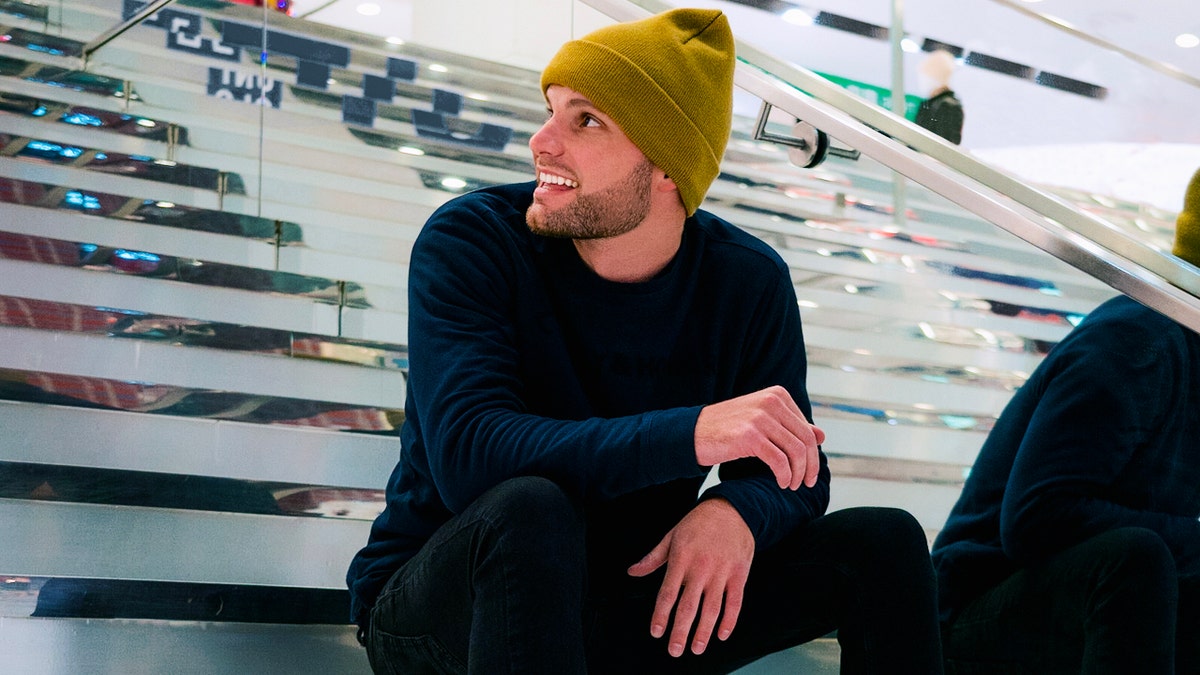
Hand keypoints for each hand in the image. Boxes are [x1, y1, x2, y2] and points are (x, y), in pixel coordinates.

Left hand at [627, 498, 753, 656]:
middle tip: (675, 650)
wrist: (732, 509)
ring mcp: (722, 572)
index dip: (661, 615)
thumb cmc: (698, 523)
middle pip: (689, 606)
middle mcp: (701, 568)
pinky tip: (721, 634)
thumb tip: (632, 571)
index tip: (656, 632)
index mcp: (681, 559)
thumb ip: (652, 558)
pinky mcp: (739, 574)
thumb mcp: (671, 536)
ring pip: (712, 608)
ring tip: (697, 648)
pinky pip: (735, 602)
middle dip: (680, 631)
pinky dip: (729, 621)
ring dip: (704, 632)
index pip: (667, 593)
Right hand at [694, 385, 824, 489]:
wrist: (693, 432)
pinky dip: (785, 475)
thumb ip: (791, 425)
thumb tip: (821, 435)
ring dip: (798, 473)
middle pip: (806, 440)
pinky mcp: (750, 436)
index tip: (808, 470)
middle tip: (807, 483)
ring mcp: (760, 418)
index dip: (813, 453)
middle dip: (810, 466)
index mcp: (777, 395)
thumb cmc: (729, 428)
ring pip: (796, 451)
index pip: (807, 428)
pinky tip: (781, 483)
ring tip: (792, 485)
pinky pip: (779, 460)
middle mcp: (771, 402)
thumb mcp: (762, 420)